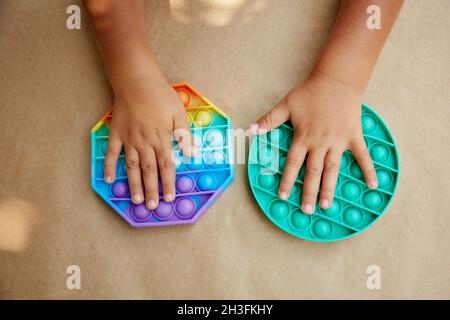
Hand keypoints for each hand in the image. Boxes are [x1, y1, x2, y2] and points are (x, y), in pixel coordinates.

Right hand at [104, 65, 194, 209]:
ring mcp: (129, 139)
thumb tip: (192, 154)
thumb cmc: (159, 95)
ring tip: (136, 200)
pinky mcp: (116, 133)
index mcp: (161, 138)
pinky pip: (111, 152)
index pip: (167, 166)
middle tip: (153, 206)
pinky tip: (107, 179)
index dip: (169, 183)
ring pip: (131, 166)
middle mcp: (145, 142)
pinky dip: (108, 166)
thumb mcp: (178, 112)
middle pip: (149, 171)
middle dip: (152, 190)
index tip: (170, 197)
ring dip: (134, 184)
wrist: (136, 80)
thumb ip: (184, 134)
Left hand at [250, 70, 377, 213]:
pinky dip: (368, 170)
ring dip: (330, 188)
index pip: (293, 164)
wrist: (337, 80)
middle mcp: (320, 143)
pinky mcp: (353, 136)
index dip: (287, 181)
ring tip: (327, 206)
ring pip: (333, 169)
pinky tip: (373, 185)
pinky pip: (363, 156)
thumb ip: (269, 119)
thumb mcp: (286, 104)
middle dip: (309, 192)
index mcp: (303, 137)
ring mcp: (338, 142)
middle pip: (313, 172)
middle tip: (307, 210)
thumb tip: (251, 130)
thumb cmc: (310, 91)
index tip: (284, 196)